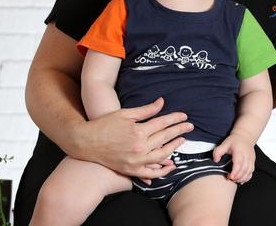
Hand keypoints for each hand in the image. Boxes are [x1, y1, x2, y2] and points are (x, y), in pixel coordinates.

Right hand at [75, 97, 192, 180]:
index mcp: (138, 131)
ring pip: (161, 155)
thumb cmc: (104, 124)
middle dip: (179, 130)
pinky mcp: (130, 170)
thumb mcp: (125, 113)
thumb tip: (161, 102)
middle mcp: (139, 148)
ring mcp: (135, 161)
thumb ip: (145, 110)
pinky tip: (170, 165)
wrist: (85, 142)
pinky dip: (161, 170)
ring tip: (182, 140)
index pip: (162, 123)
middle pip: (165, 138)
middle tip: (190, 126)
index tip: (184, 116)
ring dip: (174, 148)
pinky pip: (150, 173)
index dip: (175, 119)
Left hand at [213, 132, 254, 183]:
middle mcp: (247, 156)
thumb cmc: (235, 141)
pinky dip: (246, 178)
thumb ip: (218, 152)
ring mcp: (251, 160)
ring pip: (248, 172)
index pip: (238, 164)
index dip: (234, 172)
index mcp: (239, 152)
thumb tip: (216, 160)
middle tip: (229, 178)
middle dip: (237, 177)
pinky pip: (251, 172)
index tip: (229, 176)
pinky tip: (241, 180)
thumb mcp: (224, 144)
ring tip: (234, 180)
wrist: (245, 137)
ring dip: (241, 178)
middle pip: (244, 170)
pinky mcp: (252, 162)